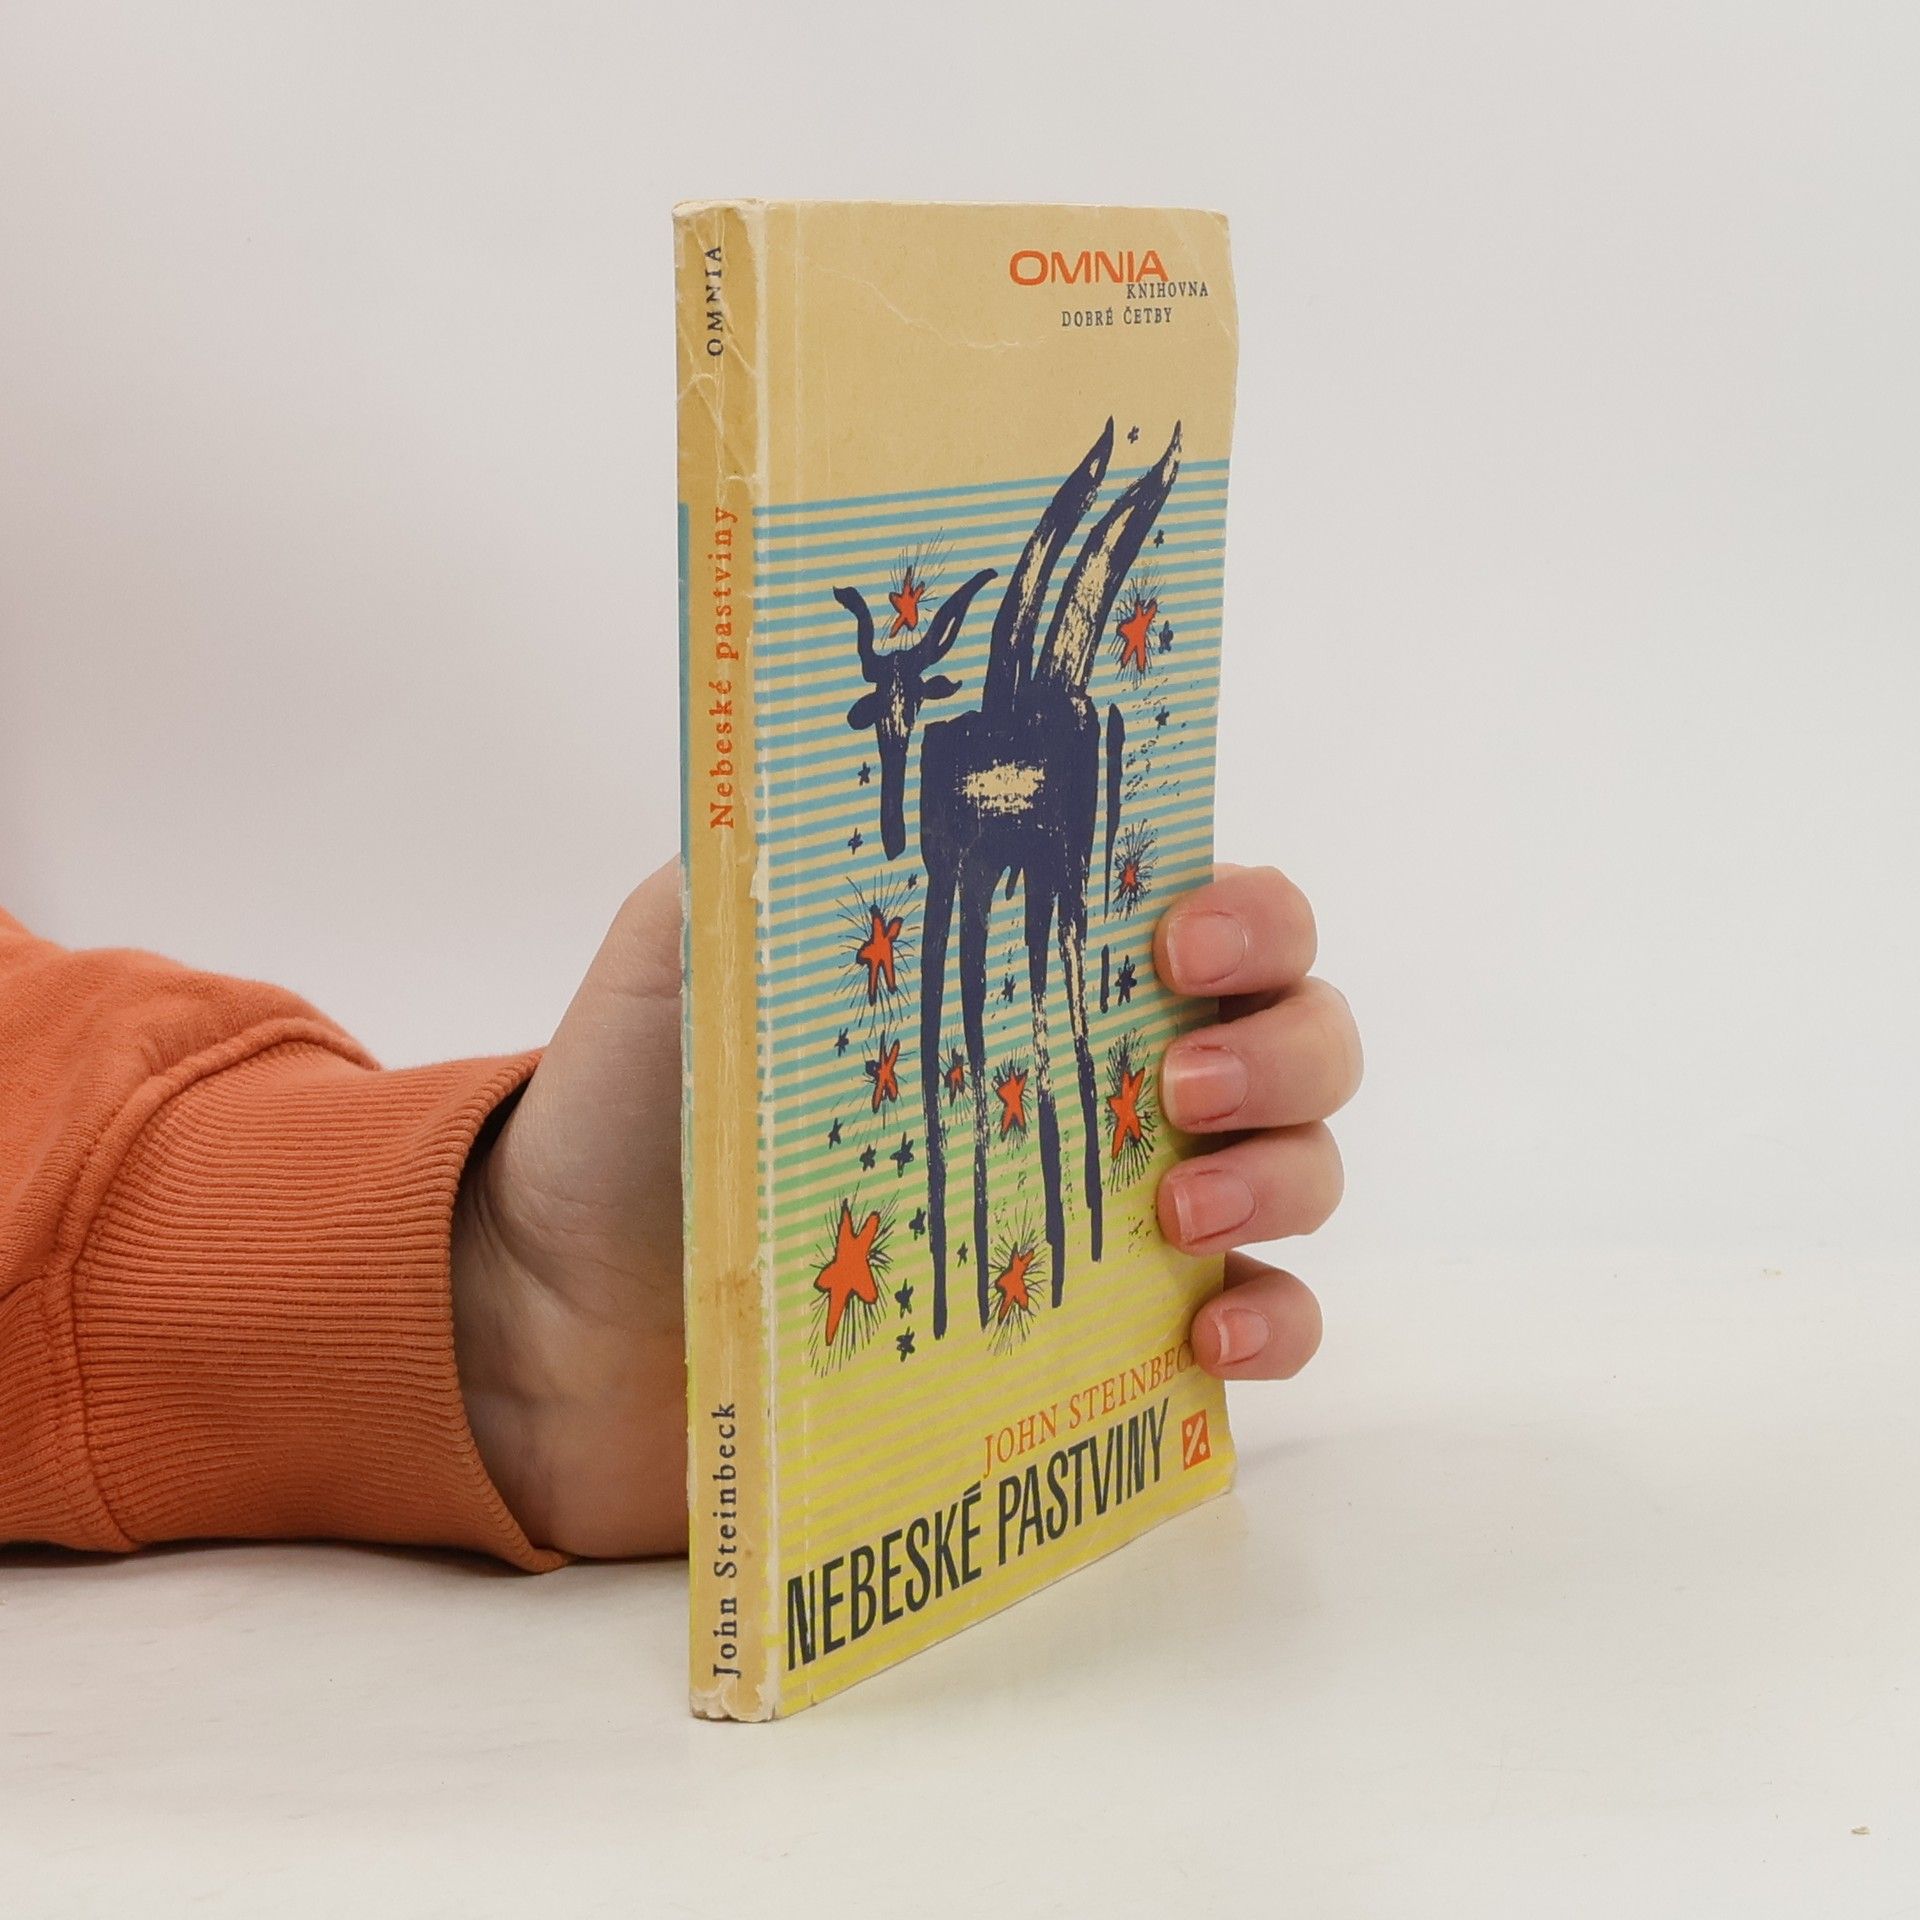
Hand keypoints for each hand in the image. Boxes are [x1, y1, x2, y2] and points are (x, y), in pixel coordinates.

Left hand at [451, 858, 1360, 1557]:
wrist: (567, 1315)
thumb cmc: (634, 1114)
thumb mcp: (686, 949)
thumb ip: (781, 855)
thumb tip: (868, 766)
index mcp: (1035, 960)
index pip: (1215, 905)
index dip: (1251, 913)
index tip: (1183, 945)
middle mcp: (1106, 1073)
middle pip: (1299, 1031)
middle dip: (1284, 1049)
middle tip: (1180, 1086)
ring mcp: (1120, 1208)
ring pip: (1302, 1168)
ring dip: (1283, 1179)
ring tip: (1177, 1213)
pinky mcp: (1108, 1340)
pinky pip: (1262, 1322)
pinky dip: (1275, 1326)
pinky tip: (1210, 1337)